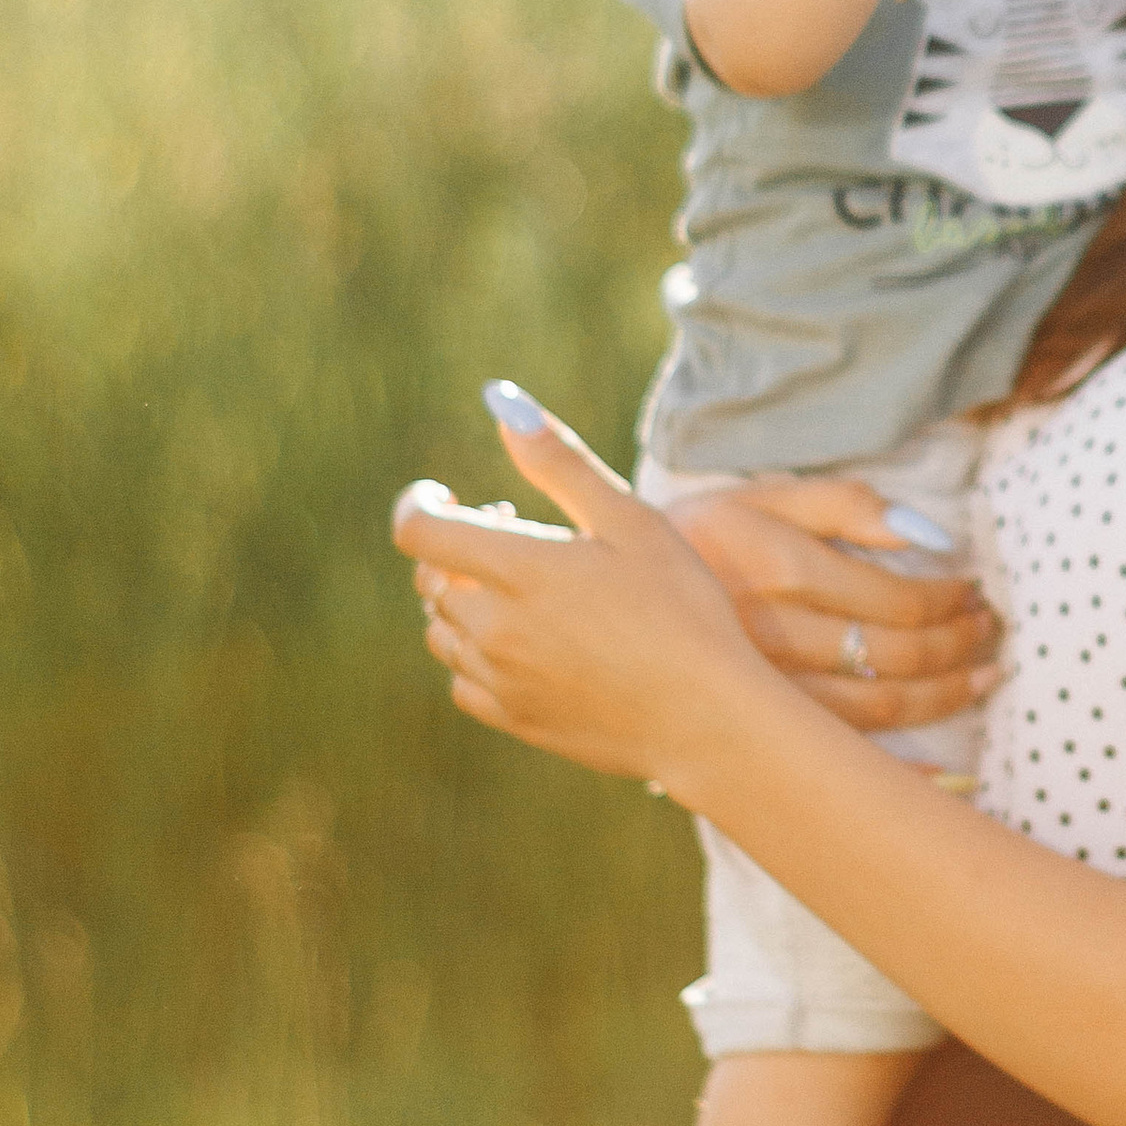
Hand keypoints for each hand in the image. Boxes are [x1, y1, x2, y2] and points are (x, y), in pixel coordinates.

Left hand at [394, 401, 767, 790]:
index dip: (419, 503)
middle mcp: (494, 629)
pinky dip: (474, 653)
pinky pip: (462, 681)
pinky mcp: (515, 720)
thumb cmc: (682, 609)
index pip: (419, 531)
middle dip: (459, 545)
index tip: (444, 493)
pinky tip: (521, 642)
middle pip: (432, 579)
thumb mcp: (631, 521)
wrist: (706, 718)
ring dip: (462, 599)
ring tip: (520, 586)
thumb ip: (561, 464)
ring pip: (442, 632)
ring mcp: (500, 680)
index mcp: (519, 571)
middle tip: (515, 530)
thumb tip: (503, 404)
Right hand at [665, 475, 1003, 730]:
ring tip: (982, 676)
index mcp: (776, 567)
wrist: (588, 601)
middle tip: (990, 633)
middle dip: (957, 647)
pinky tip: (942, 761)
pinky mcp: (748, 727)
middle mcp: (771, 634)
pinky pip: (837, 750)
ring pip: (875, 709)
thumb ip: (845, 503)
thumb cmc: (694, 538)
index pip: (895, 597)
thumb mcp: (759, 497)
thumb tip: (928, 531)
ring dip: (943, 695)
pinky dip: (898, 758)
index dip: (950, 598)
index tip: (975, 588)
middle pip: (893, 656)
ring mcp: (760, 690)